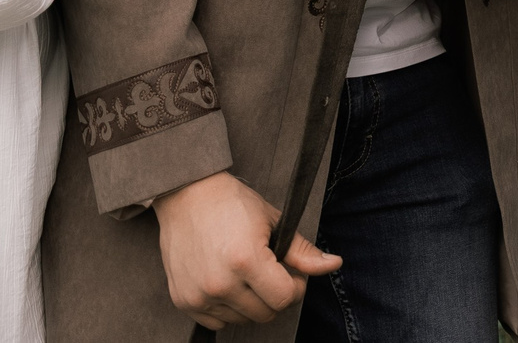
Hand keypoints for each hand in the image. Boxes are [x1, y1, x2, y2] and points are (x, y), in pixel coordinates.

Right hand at [154, 172, 339, 328]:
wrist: (188, 196)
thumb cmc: (232, 204)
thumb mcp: (273, 221)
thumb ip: (302, 251)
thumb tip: (334, 264)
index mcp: (246, 260)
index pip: (284, 298)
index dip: (296, 287)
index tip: (292, 274)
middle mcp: (220, 282)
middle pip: (265, 313)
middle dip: (275, 296)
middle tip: (271, 272)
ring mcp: (199, 294)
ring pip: (242, 320)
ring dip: (251, 303)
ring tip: (247, 274)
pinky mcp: (184, 301)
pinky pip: (217, 322)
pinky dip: (227, 309)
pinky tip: (227, 282)